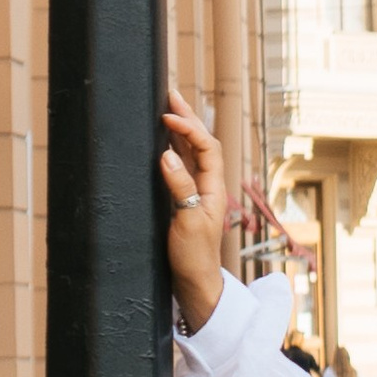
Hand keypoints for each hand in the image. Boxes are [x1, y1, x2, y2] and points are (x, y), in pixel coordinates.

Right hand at [158, 89, 227, 332]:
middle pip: (200, 143)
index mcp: (213, 188)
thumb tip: (167, 154)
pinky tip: (162, 140)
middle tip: (170, 94)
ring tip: (166, 107)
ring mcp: (196, 192)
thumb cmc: (193, 257)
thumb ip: (179, 188)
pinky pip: (180, 167)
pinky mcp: (183, 200)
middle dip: (187, 118)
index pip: (207, 147)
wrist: (194, 283)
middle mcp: (207, 186)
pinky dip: (172, 148)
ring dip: (179, 129)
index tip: (169, 116)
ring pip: (190, 152)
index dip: (190, 128)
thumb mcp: (187, 222)